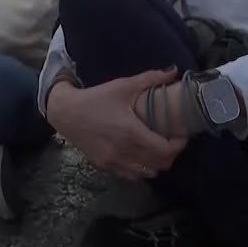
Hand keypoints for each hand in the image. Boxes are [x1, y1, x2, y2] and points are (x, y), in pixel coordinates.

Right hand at [46, 69, 186, 180]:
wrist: (65, 112)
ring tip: (157, 149)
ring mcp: (114, 162)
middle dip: (171, 154)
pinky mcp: (105, 166)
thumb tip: (174, 70)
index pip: (165, 150)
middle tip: (172, 140)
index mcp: (131, 132)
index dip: (179, 145)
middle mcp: (124, 151)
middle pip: (160, 164)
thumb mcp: (122, 86)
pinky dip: (141, 170)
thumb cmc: (96, 98)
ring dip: (156, 163)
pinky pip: (131, 176)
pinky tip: (140, 157)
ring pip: (147, 173)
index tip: (182, 134)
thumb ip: (150, 79)